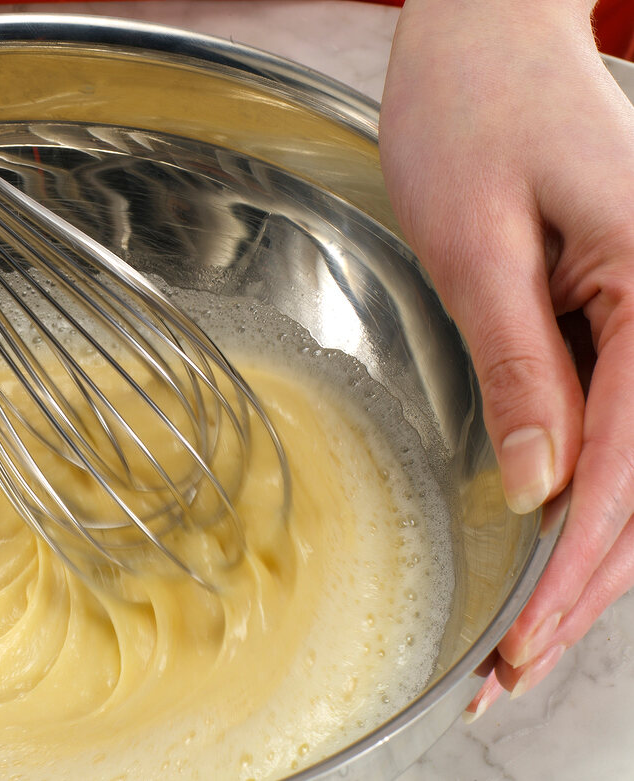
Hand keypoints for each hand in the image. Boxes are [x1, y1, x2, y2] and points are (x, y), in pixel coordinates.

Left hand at [380, 0, 633, 715]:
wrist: (485, 39)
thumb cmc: (474, 110)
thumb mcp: (480, 243)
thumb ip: (522, 365)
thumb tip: (546, 487)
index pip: (632, 468)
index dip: (577, 572)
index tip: (522, 645)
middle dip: (586, 589)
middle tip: (515, 669)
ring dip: (594, 560)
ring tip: (529, 636)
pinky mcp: (630, 316)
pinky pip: (627, 426)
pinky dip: (594, 501)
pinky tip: (559, 551)